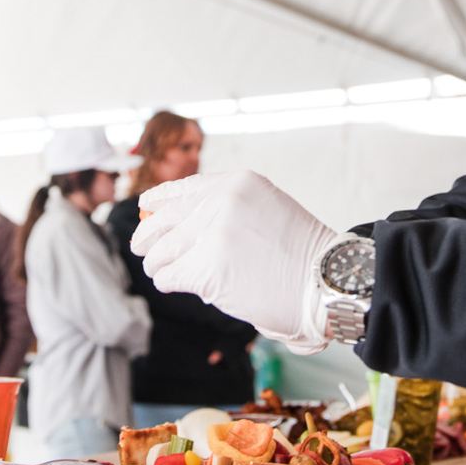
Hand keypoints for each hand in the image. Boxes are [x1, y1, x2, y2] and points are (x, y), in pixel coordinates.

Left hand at [130, 172, 339, 352]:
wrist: (325, 281)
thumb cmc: (303, 255)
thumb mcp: (268, 209)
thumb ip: (229, 209)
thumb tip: (186, 225)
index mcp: (238, 183)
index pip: (187, 188)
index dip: (161, 198)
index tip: (147, 204)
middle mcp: (222, 201)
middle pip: (168, 219)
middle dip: (149, 234)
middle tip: (140, 246)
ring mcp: (213, 235)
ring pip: (165, 249)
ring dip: (158, 262)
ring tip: (158, 269)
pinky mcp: (207, 269)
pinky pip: (172, 274)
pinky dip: (168, 280)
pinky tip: (170, 281)